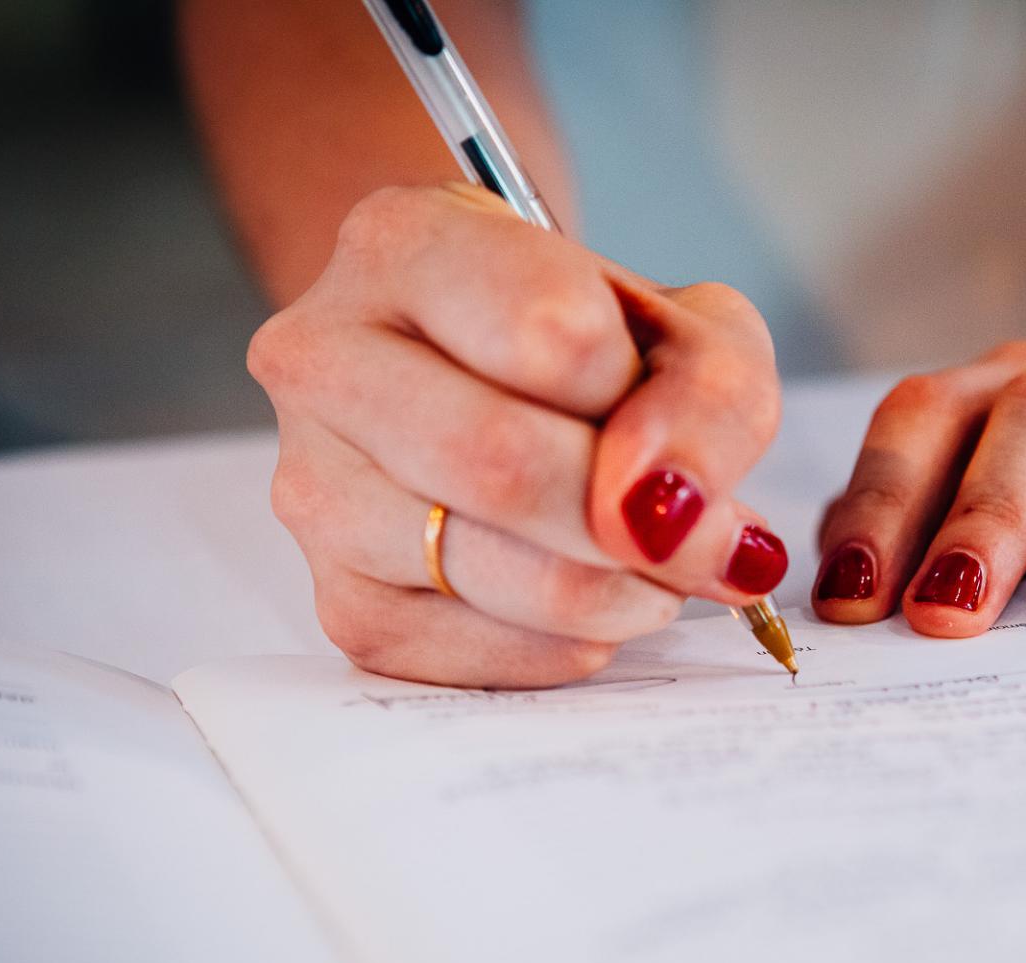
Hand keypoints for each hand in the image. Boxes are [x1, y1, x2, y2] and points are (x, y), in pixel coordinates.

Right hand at [248, 184, 784, 687]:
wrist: (497, 385)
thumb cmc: (590, 345)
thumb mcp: (689, 327)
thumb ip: (711, 395)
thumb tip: (668, 513)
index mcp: (404, 244)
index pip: (551, 334)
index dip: (640, 395)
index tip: (666, 416)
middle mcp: (324, 359)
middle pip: (500, 463)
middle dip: (635, 521)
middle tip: (706, 538)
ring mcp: (314, 488)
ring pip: (489, 571)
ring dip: (615, 590)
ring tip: (651, 561)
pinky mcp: (341, 602)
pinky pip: (473, 655)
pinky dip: (568, 644)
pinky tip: (589, 599)